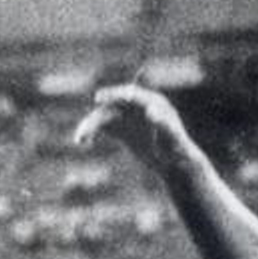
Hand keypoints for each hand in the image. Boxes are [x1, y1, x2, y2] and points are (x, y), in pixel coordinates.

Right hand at [72, 84, 188, 156]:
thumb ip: (164, 125)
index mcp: (153, 101)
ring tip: (79, 139)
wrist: (175, 164)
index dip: (113, 94)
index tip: (98, 99)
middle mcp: (138, 106)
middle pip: (113, 106)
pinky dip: (92, 133)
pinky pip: (102, 128)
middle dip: (97, 117)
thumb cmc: (178, 150)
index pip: (130, 94)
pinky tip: (83, 141)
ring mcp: (128, 116)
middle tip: (84, 130)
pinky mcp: (121, 129)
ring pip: (104, 117)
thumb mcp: (173, 139)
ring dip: (90, 126)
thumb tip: (151, 112)